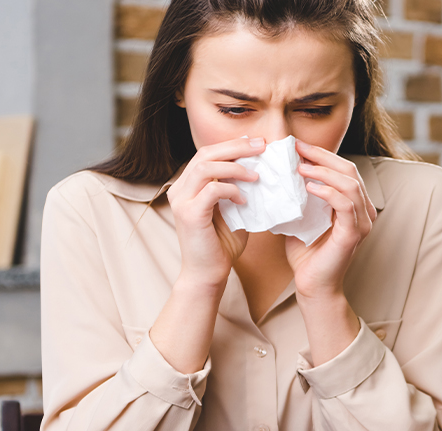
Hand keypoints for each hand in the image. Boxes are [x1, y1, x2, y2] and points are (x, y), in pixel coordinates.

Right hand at [166, 137, 263, 287]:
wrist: (207, 275)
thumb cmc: (220, 245)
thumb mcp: (232, 211)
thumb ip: (238, 190)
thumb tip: (260, 170)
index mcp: (188, 186)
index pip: (207, 154)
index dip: (231, 145)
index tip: (256, 143)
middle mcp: (180, 190)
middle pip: (205, 153)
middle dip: (236, 147)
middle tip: (261, 146)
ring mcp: (181, 201)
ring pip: (206, 167)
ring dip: (235, 167)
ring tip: (256, 174)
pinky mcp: (189, 214)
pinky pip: (212, 189)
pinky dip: (231, 190)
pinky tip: (244, 199)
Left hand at [286, 140, 376, 300]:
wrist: (312, 285)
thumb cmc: (306, 253)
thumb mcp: (301, 216)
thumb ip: (300, 196)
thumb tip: (281, 170)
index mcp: (353, 204)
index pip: (343, 169)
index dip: (322, 155)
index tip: (297, 146)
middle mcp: (363, 211)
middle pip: (349, 171)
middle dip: (322, 156)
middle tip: (297, 148)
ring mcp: (361, 222)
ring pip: (350, 184)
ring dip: (324, 171)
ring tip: (300, 167)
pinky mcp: (353, 234)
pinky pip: (345, 204)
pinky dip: (328, 191)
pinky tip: (309, 186)